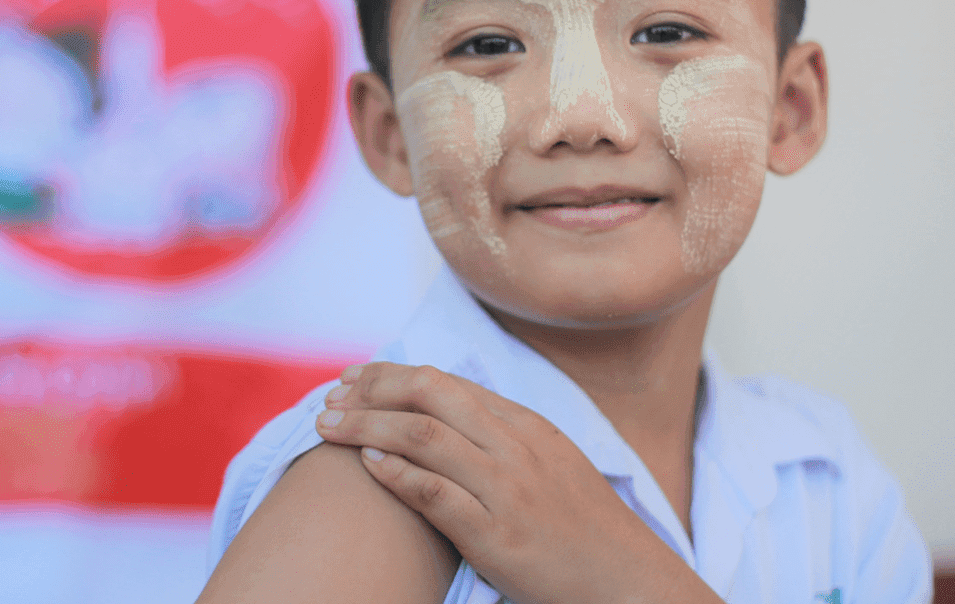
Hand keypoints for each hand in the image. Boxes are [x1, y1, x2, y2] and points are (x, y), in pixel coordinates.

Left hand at [314, 362, 722, 603]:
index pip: (446, 383)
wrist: (625, 578)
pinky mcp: (498, 535)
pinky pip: (436, 494)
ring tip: (328, 429)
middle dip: (371, 391)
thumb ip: (503, 434)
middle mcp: (516, 448)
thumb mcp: (551, 461)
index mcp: (527, 425)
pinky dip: (397, 475)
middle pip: (429, 396)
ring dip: (367, 427)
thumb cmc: (582, 526)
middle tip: (329, 400)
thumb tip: (446, 410)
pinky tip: (368, 467)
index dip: (392, 376)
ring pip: (424, 438)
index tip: (353, 379)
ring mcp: (507, 490)